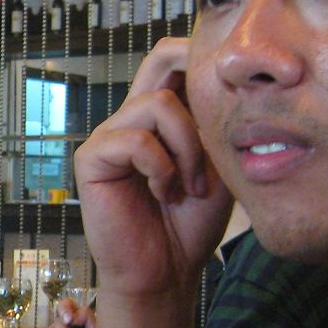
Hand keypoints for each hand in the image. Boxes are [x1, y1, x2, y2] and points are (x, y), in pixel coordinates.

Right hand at [74, 37, 232, 296]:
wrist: (167, 270)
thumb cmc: (191, 223)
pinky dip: (160, 166)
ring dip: (186, 146)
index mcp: (163, 117)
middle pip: (159, 57)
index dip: (205, 60)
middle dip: (195, 71)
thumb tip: (224, 81)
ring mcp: (111, 135)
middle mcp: (134, 118)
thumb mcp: (218, 164)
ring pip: (159, 102)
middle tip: (215, 109)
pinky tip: (164, 192)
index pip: (178, 62)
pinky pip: (135, 139)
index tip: (234, 89)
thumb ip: (214, 123)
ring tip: (190, 184)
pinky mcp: (92, 158)